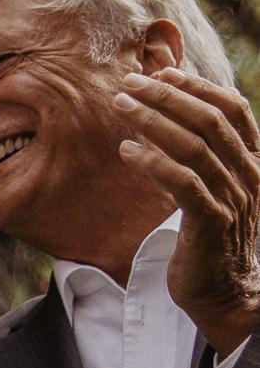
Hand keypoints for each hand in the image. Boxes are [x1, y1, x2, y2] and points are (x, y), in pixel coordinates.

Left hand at [117, 68, 259, 354]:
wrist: (227, 294)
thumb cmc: (213, 240)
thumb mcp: (216, 192)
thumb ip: (204, 159)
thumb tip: (171, 119)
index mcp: (255, 163)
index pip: (234, 110)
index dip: (198, 87)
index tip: (162, 73)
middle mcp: (250, 176)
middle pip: (210, 121)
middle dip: (168, 96)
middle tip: (128, 83)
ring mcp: (234, 199)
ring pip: (196, 147)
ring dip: (154, 121)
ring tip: (120, 107)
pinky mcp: (212, 224)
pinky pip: (184, 183)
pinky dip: (154, 162)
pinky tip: (127, 151)